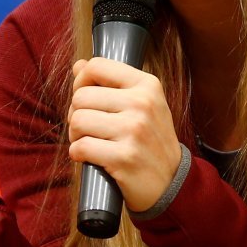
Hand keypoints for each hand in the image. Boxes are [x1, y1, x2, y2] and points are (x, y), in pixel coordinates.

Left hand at [67, 57, 181, 212]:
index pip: (98, 66)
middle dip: (76, 114)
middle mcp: (142, 104)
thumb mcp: (141, 104)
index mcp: (147, 85)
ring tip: (90, 142)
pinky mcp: (124, 157)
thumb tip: (79, 65)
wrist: (172, 182)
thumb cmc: (150, 140)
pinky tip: (91, 157)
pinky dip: (77, 154)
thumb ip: (110, 83)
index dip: (82, 81)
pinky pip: (80, 147)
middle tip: (89, 128)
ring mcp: (134, 130)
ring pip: (77, 120)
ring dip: (75, 135)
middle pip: (81, 96)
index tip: (87, 98)